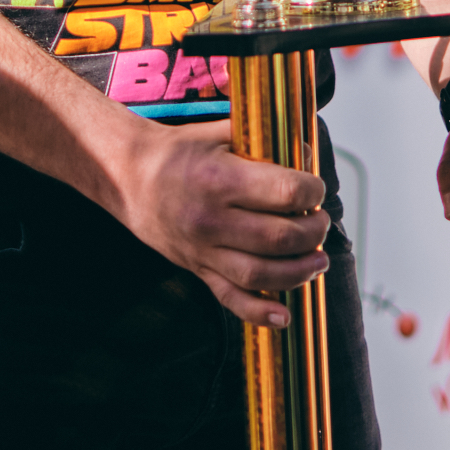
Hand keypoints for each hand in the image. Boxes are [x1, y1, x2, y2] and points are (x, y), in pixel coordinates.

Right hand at [112, 117, 329, 327]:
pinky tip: (284, 316)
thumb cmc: (179, 152)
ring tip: (318, 261)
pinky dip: (259, 313)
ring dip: (299, 272)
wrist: (129, 178)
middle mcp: (212, 219)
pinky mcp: (197, 269)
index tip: (315, 190)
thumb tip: (307, 156)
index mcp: (221, 179)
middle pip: (279, 237)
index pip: (285, 193)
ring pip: (260, 274)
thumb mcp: (220, 133)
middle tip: (320, 223)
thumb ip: (263, 142)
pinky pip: (230, 298)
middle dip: (313, 232)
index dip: (312, 193)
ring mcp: (203, 250)